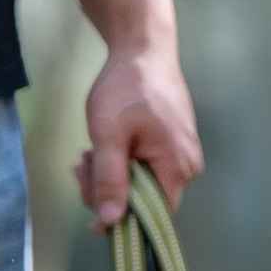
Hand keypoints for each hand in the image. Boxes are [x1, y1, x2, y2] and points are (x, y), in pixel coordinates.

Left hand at [76, 40, 203, 231]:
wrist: (143, 48)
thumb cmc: (127, 87)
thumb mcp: (108, 135)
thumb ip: (110, 180)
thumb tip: (109, 222)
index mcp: (178, 168)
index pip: (153, 216)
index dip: (122, 218)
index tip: (91, 206)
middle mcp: (187, 167)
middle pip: (145, 201)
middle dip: (108, 190)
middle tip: (82, 166)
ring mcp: (181, 154)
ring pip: (140, 184)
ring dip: (109, 175)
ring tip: (88, 153)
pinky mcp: (172, 144)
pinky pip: (145, 168)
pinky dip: (120, 163)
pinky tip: (102, 148)